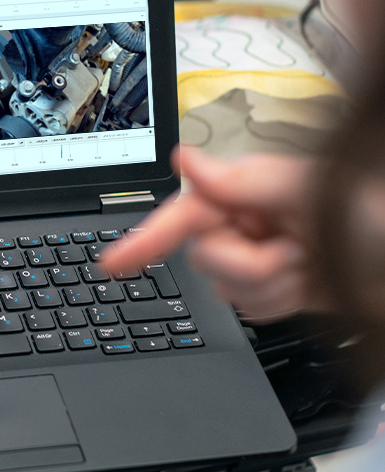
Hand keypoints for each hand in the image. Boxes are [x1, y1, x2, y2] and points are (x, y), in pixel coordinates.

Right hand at [101, 147, 323, 321]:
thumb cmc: (372, 219)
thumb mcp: (309, 191)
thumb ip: (240, 182)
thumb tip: (186, 161)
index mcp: (248, 191)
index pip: (183, 215)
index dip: (145, 239)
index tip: (113, 264)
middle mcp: (247, 221)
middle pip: (205, 260)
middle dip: (249, 264)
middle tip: (294, 251)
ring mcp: (259, 256)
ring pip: (226, 289)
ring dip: (272, 285)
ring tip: (309, 266)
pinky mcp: (272, 288)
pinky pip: (251, 309)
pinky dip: (280, 302)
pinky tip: (306, 285)